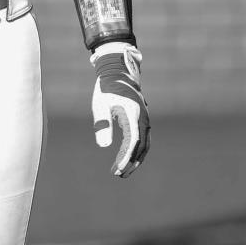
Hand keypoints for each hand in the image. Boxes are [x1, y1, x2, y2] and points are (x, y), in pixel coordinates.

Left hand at [91, 42, 149, 176]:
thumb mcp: (100, 105)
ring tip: (123, 171)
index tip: (117, 170)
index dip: (125, 158)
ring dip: (136, 159)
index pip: (132, 142)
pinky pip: (144, 139)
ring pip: (145, 144)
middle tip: (118, 175)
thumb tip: (104, 146)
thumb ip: (102, 124)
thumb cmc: (106, 88)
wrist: (117, 72)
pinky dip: (138, 151)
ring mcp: (145, 119)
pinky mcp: (143, 119)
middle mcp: (142, 118)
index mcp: (132, 114)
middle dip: (130, 163)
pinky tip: (128, 158)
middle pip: (141, 147)